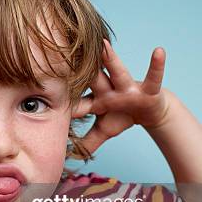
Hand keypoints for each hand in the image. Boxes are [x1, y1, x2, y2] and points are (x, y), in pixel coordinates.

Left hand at [72, 39, 170, 154]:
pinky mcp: (148, 89)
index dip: (61, 99)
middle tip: (63, 52)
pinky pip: (154, 77)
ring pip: (118, 72)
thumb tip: (70, 156)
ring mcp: (128, 88)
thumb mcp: (105, 130)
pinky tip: (159, 51)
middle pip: (92, 79)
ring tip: (103, 45)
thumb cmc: (122, 116)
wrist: (150, 110)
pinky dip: (157, 65)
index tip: (41, 87)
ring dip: (111, 59)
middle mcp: (109, 90)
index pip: (75, 102)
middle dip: (80, 69)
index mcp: (96, 101)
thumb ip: (88, 142)